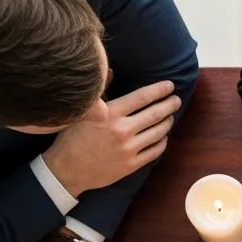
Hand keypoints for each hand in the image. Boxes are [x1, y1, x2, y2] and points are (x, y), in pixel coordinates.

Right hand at [43, 81, 181, 196]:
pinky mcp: (131, 165)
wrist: (66, 170)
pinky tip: (163, 137)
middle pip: (155, 114)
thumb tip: (110, 71)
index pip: (142, 97)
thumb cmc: (71, 138)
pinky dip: (162, 142)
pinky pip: (154, 151)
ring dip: (167, 122)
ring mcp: (128, 149)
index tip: (170, 86)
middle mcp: (122, 130)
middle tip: (176, 100)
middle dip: (169, 105)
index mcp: (110, 114)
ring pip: (158, 133)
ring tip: (170, 116)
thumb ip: (99, 93)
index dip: (159, 90)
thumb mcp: (82, 111)